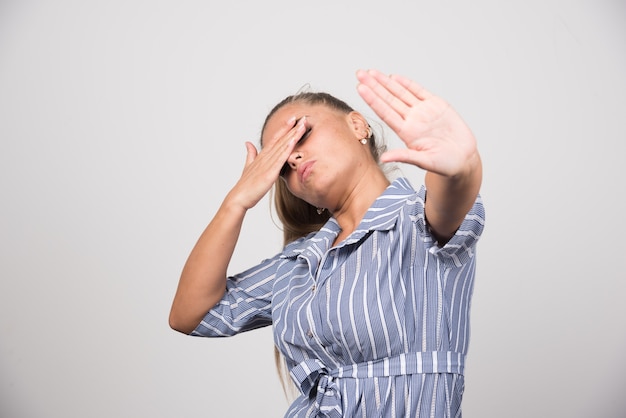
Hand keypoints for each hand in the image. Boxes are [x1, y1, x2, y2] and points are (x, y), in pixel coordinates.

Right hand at [227, 116, 305, 209]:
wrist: (239, 197)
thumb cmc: (245, 185)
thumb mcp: (248, 166)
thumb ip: (250, 154)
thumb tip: (248, 143)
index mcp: (262, 156)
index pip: (275, 139)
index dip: (284, 128)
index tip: (293, 119)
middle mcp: (265, 157)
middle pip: (281, 140)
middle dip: (292, 129)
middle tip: (303, 118)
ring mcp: (267, 164)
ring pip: (282, 147)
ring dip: (293, 135)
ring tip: (302, 126)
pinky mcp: (270, 173)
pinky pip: (280, 159)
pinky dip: (287, 149)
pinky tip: (293, 141)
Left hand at [356, 69, 477, 177]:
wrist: (464, 159)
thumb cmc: (445, 164)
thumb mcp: (424, 162)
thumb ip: (404, 156)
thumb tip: (383, 158)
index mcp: (407, 133)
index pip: (385, 112)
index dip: (373, 100)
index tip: (360, 88)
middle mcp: (412, 120)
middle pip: (389, 100)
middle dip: (374, 86)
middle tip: (360, 73)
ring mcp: (423, 112)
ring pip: (401, 93)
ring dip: (386, 82)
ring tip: (372, 72)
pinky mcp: (437, 106)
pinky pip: (419, 92)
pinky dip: (407, 84)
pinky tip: (394, 77)